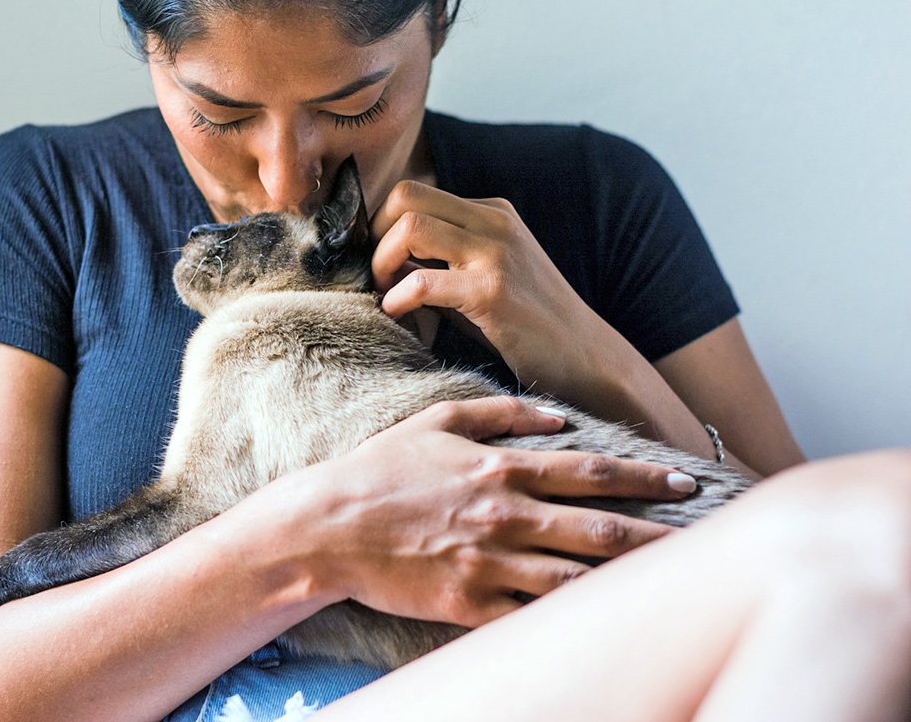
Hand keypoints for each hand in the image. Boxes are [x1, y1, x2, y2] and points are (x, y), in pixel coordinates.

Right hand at [301, 396, 695, 628]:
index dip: (648, 477)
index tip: (686, 482)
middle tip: (703, 537)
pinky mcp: (471, 605)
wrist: (328, 526)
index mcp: (503, 468)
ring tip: (670, 583)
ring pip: (579, 577)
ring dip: (629, 579)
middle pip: (603, 527)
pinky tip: (605, 618)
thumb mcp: (438, 422)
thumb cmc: (381, 469)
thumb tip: (556, 416)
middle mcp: (508, 515)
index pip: (595, 471)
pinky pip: (534, 615)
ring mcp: (491, 563)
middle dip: (660, 533)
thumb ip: (502, 413)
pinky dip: (573, 618)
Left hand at [369, 181, 628, 401]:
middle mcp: (494, 222)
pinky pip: (422, 282)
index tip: (379, 263)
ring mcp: (495, 253)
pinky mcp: (492, 291)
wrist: (587, 358)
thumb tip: (384, 260)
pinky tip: (397, 315)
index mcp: (491, 213)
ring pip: (410, 226)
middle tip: (377, 276)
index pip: (415, 193)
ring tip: (386, 294)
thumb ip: (441, 261)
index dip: (382, 225)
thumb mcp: (484, 277)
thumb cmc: (528, 325)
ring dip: (382, 262)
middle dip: (375, 235)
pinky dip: (397, 298)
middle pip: (405, 195)